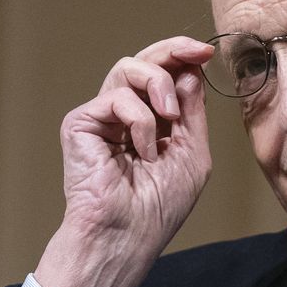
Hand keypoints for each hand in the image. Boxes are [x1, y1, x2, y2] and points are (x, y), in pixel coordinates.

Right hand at [34, 37, 216, 286]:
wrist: (128, 235)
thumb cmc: (158, 208)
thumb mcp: (192, 153)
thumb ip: (191, 111)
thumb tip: (190, 69)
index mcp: (152, 122)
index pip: (164, 76)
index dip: (183, 57)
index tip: (205, 52)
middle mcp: (124, 115)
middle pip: (143, 61)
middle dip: (172, 51)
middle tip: (195, 52)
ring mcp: (101, 117)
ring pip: (128, 68)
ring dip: (159, 85)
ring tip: (169, 119)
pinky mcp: (81, 123)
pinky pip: (117, 97)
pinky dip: (140, 122)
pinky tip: (142, 152)